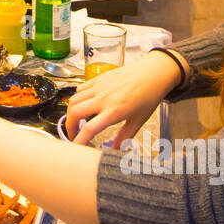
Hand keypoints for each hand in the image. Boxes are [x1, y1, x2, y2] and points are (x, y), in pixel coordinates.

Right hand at [65, 51, 182, 145]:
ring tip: (77, 120)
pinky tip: (85, 103)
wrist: (153, 73)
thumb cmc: (149, 95)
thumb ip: (125, 137)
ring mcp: (99, 87)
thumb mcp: (138, 121)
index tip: (75, 146)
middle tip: (74, 134)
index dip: (78, 140)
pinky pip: (80, 88)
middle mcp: (103, 98)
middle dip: (69, 126)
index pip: (89, 129)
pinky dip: (77, 98)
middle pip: (74, 113)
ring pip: (73, 100)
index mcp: (114, 111)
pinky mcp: (98, 78)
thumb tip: (115, 151)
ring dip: (71, 112)